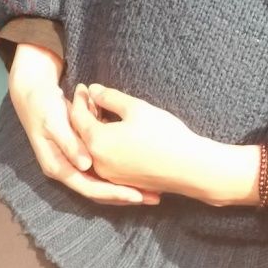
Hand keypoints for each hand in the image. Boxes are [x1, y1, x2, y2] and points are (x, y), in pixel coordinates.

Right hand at [9, 44, 160, 204]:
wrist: (34, 96)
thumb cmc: (44, 107)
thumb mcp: (55, 122)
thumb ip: (69, 143)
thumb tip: (86, 165)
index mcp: (58, 167)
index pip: (89, 188)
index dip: (113, 193)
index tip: (136, 195)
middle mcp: (68, 170)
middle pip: (99, 191)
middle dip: (125, 196)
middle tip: (153, 198)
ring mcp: (76, 164)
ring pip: (104, 184)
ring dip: (127, 188)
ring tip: (153, 193)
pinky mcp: (84, 156)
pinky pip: (105, 172)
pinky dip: (122, 175)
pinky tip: (141, 176)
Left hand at [70, 83, 262, 205]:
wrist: (189, 168)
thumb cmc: (164, 135)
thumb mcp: (136, 108)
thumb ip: (110, 97)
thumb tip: (94, 90)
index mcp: (97, 142)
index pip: (77, 117)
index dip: (80, 99)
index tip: (84, 86)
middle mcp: (97, 162)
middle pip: (81, 135)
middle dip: (84, 115)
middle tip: (91, 98)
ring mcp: (109, 175)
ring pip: (92, 149)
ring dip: (94, 131)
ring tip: (103, 114)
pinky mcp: (122, 182)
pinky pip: (105, 160)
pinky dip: (104, 145)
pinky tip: (116, 133)